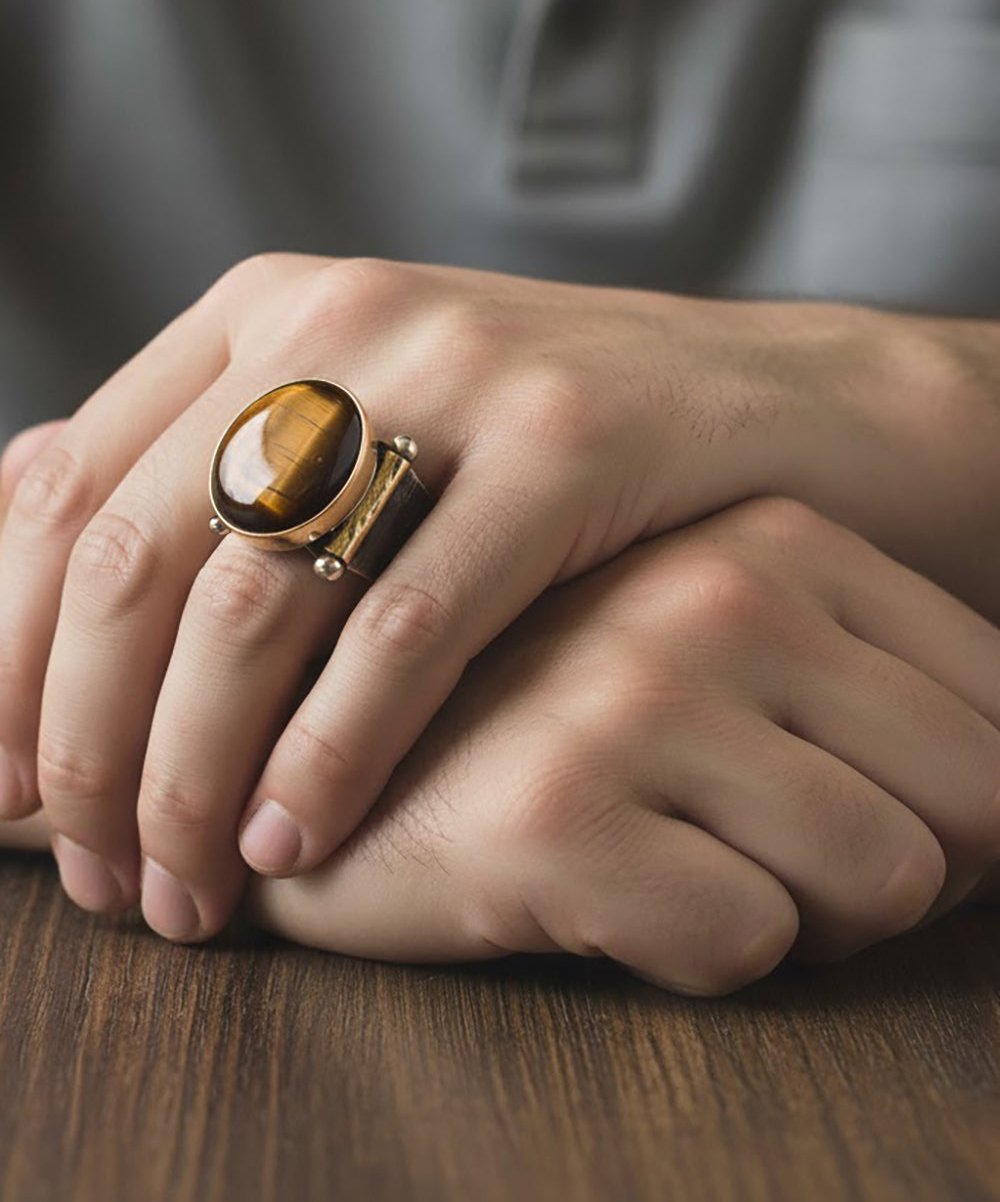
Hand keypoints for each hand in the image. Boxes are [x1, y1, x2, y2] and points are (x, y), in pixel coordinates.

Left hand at [0, 255, 800, 939]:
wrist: (769, 407)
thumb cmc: (542, 448)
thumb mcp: (368, 421)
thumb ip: (216, 479)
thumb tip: (20, 600)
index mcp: (264, 310)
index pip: (68, 486)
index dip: (6, 653)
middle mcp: (340, 320)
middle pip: (138, 556)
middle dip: (87, 745)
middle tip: (94, 876)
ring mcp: (456, 372)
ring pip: (256, 608)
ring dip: (193, 777)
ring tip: (186, 891)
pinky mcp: (567, 445)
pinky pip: (405, 631)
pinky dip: (330, 756)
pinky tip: (295, 842)